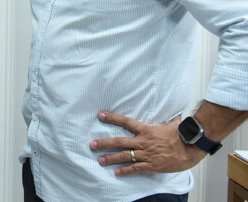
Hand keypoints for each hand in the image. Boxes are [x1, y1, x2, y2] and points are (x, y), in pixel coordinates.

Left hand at [89, 112, 205, 175]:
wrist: (192, 147)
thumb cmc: (183, 134)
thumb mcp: (172, 122)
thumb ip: (166, 118)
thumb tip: (171, 112)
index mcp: (146, 129)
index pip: (125, 122)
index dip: (112, 118)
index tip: (100, 115)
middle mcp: (143, 142)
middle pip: (119, 141)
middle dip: (104, 143)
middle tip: (92, 145)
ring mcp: (146, 154)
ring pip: (124, 156)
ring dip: (111, 158)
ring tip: (100, 160)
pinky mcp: (152, 165)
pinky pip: (136, 168)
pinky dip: (125, 170)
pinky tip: (117, 172)